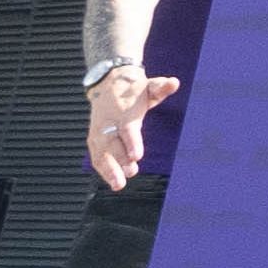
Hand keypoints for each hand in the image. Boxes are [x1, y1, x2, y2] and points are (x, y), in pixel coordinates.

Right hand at [83, 67, 174, 192]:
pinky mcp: (93, 138)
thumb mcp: (150, 86)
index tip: (136, 157)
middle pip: (112, 143)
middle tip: (131, 173)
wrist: (109, 85)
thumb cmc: (136, 90)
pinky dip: (102, 169)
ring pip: (101, 152)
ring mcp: (98, 131)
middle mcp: (108, 122)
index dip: (131, 142)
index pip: (127, 128)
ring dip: (109, 169)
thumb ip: (161, 87)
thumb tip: (174, 82)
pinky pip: (96, 155)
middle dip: (119, 160)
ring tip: (118, 185)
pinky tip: (112, 181)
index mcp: (123, 110)